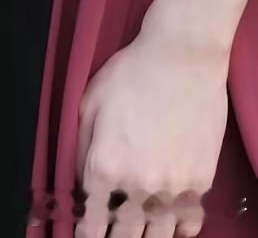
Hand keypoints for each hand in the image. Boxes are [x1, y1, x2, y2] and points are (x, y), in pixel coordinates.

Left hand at [75, 28, 229, 237]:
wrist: (182, 61)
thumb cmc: (131, 75)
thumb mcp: (89, 104)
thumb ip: (81, 149)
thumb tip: (82, 180)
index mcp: (105, 167)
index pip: (92, 219)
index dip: (87, 233)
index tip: (84, 237)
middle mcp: (139, 186)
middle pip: (125, 232)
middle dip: (115, 237)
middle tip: (111, 236)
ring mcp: (173, 188)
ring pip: (157, 234)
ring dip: (145, 236)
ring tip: (137, 233)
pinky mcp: (200, 183)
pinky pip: (189, 222)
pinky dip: (178, 229)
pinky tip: (171, 227)